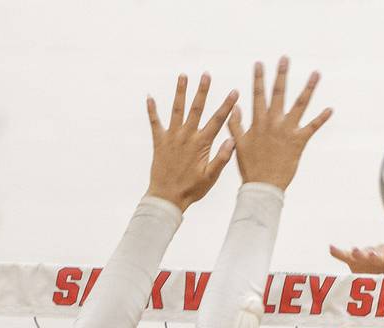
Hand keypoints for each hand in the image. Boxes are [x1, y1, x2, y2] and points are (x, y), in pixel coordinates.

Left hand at [145, 73, 238, 211]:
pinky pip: (155, 123)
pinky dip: (152, 110)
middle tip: (206, 75)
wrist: (167, 197)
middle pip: (196, 109)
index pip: (217, 120)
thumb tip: (232, 140)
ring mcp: (172, 137)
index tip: (234, 92)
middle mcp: (186, 136)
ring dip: (180, 92)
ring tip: (183, 76)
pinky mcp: (159, 142)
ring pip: (177, 110)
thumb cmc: (192, 189)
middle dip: (202, 91)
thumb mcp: (211, 177)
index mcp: (201, 144)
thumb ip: (222, 158)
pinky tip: (149, 97)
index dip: (226, 105)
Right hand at [229, 56, 331, 189]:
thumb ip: (236, 124)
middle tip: (285, 58)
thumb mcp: (239, 144)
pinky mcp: (299, 142)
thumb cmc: (250, 167)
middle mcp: (273, 123)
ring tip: (316, 73)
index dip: (258, 79)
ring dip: (308, 88)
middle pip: (279, 94)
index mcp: (258, 122)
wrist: (263, 186)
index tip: (259, 64)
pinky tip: (330, 109)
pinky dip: (321, 118)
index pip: (258, 96)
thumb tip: (235, 107)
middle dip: (281, 75)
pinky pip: (312, 127)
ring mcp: (287, 131)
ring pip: (299, 105)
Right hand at [329, 244, 383, 275]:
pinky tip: (331, 248)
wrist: (381, 283)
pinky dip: (338, 252)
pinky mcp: (353, 261)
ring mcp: (366, 257)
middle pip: (377, 253)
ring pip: (362, 254)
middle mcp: (381, 255)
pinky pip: (345, 256)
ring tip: (354, 252)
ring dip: (358, 253)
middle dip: (373, 254)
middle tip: (370, 255)